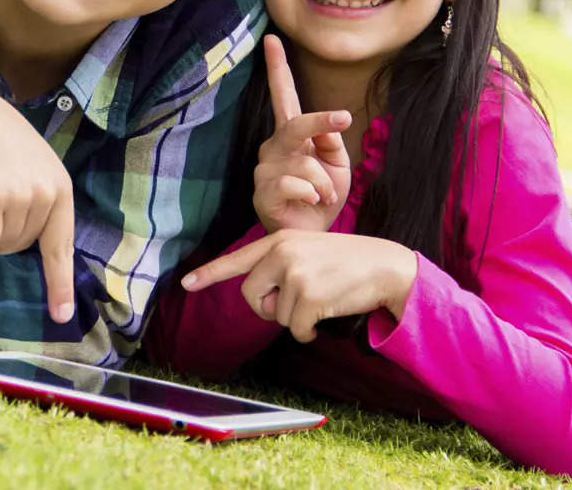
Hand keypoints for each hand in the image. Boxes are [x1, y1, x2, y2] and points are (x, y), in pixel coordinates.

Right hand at [0, 82, 74, 323]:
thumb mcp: (25, 163)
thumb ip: (35, 196)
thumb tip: (26, 239)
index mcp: (59, 186)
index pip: (61, 244)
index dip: (58, 283)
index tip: (60, 316)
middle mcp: (46, 193)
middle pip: (19, 247)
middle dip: (0, 235)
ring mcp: (20, 198)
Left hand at [181, 230, 416, 341]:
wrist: (385, 265)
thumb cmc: (346, 262)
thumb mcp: (307, 251)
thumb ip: (279, 266)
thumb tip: (260, 299)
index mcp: (278, 240)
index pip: (236, 259)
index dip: (209, 274)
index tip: (186, 284)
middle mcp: (280, 253)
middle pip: (250, 296)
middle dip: (268, 308)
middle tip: (293, 304)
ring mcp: (293, 273)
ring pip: (275, 315)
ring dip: (295, 318)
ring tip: (320, 299)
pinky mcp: (307, 296)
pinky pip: (294, 329)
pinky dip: (307, 332)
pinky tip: (325, 317)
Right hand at [253, 35, 351, 232]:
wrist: (313, 236)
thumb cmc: (324, 197)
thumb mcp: (339, 164)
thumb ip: (331, 141)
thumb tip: (325, 127)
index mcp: (291, 135)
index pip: (283, 96)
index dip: (277, 67)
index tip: (272, 39)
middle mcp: (272, 147)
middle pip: (295, 123)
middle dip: (320, 121)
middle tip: (342, 120)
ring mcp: (264, 168)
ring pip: (304, 162)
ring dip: (326, 182)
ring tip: (325, 197)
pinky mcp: (262, 192)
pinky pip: (296, 183)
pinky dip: (314, 194)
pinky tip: (311, 205)